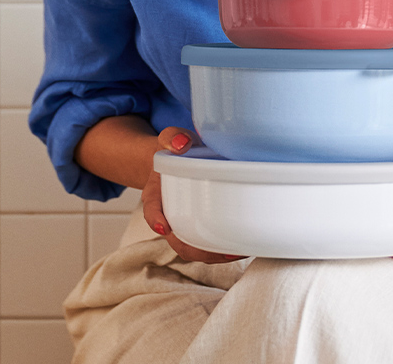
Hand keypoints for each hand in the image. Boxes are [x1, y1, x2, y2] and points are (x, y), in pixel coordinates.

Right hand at [141, 127, 246, 264]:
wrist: (176, 158)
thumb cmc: (175, 151)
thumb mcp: (171, 138)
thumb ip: (173, 138)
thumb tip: (182, 144)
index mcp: (155, 193)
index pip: (151, 208)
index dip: (155, 219)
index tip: (164, 226)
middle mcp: (167, 214)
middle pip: (175, 240)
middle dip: (196, 250)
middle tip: (222, 250)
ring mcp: (182, 223)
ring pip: (191, 248)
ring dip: (212, 255)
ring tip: (238, 251)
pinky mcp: (197, 227)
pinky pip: (204, 246)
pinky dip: (220, 251)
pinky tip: (241, 247)